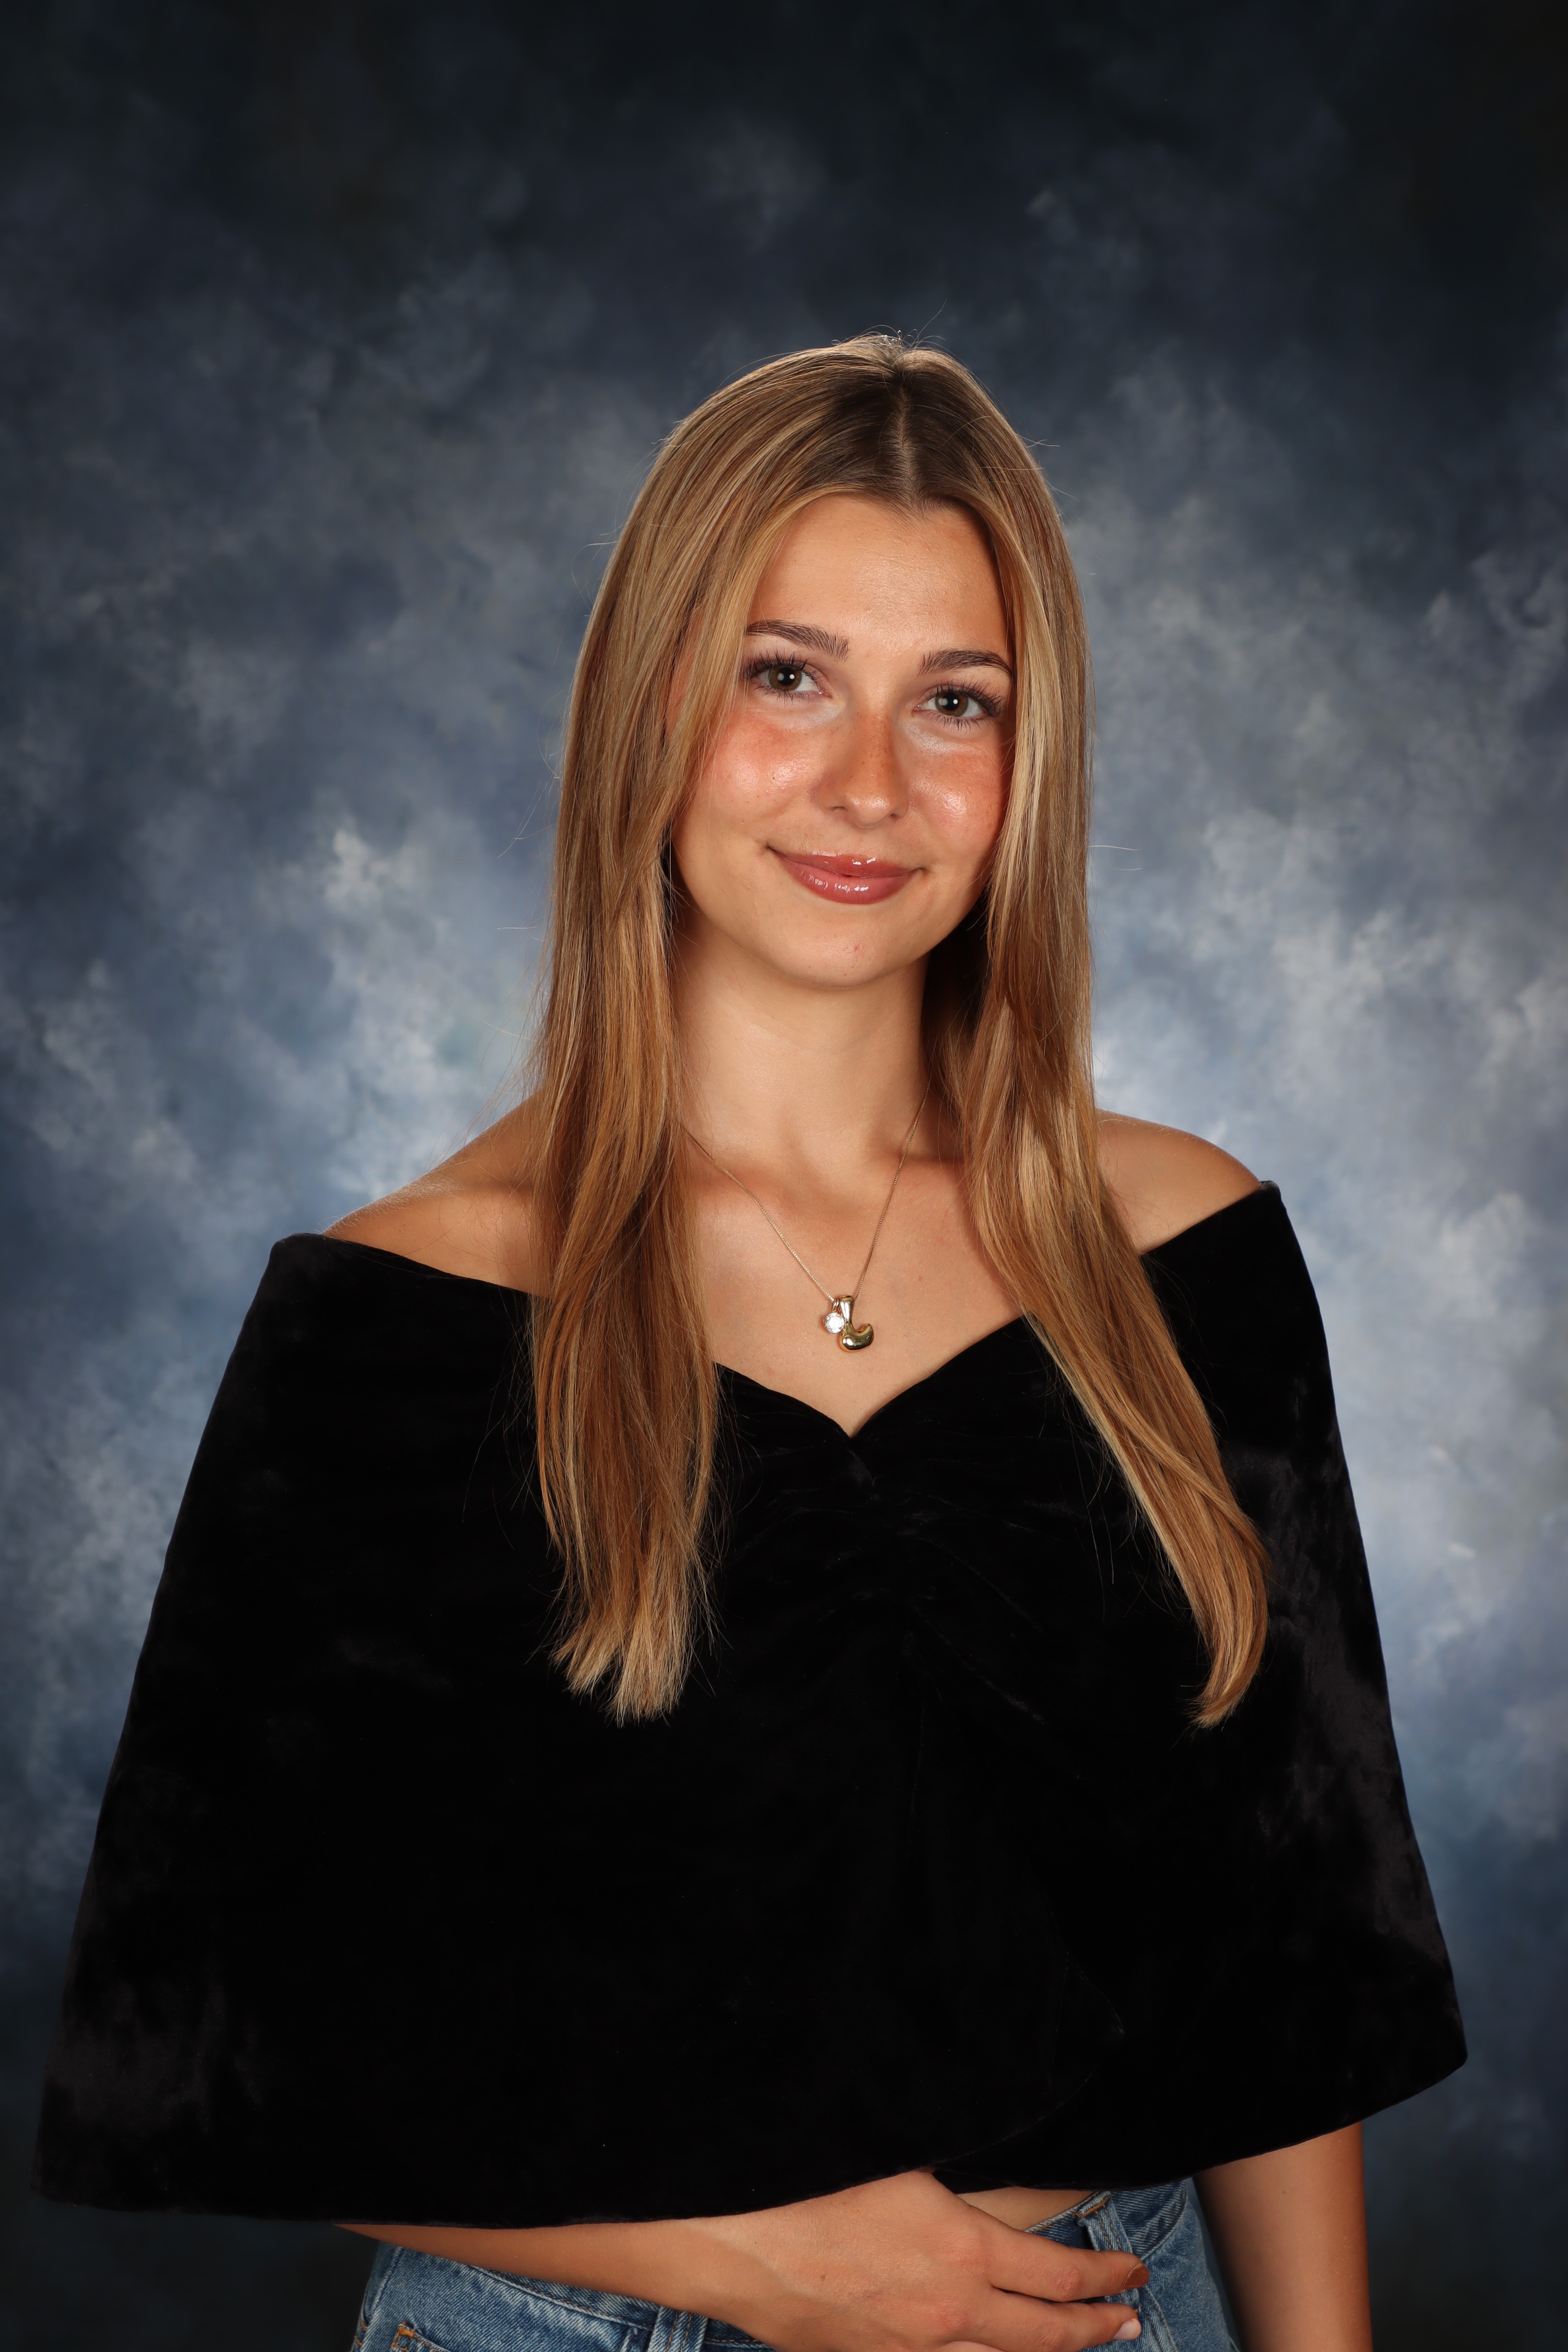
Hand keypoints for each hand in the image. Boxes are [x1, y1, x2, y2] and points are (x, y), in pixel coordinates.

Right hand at [684, 2168, 1147, 2351]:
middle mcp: (949, 2313)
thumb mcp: (899, 2148)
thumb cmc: (810, 2179)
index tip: (1133, 2273)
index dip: (1107, 2277)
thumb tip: (981, 2144)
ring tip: (1076, 2345)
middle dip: (1097, 2328)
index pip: (1062, 2275)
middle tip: (1129, 2321)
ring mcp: (909, 2348)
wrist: (729, 2238)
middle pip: (1046, 2337)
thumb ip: (951, 2161)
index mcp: (965, 2252)